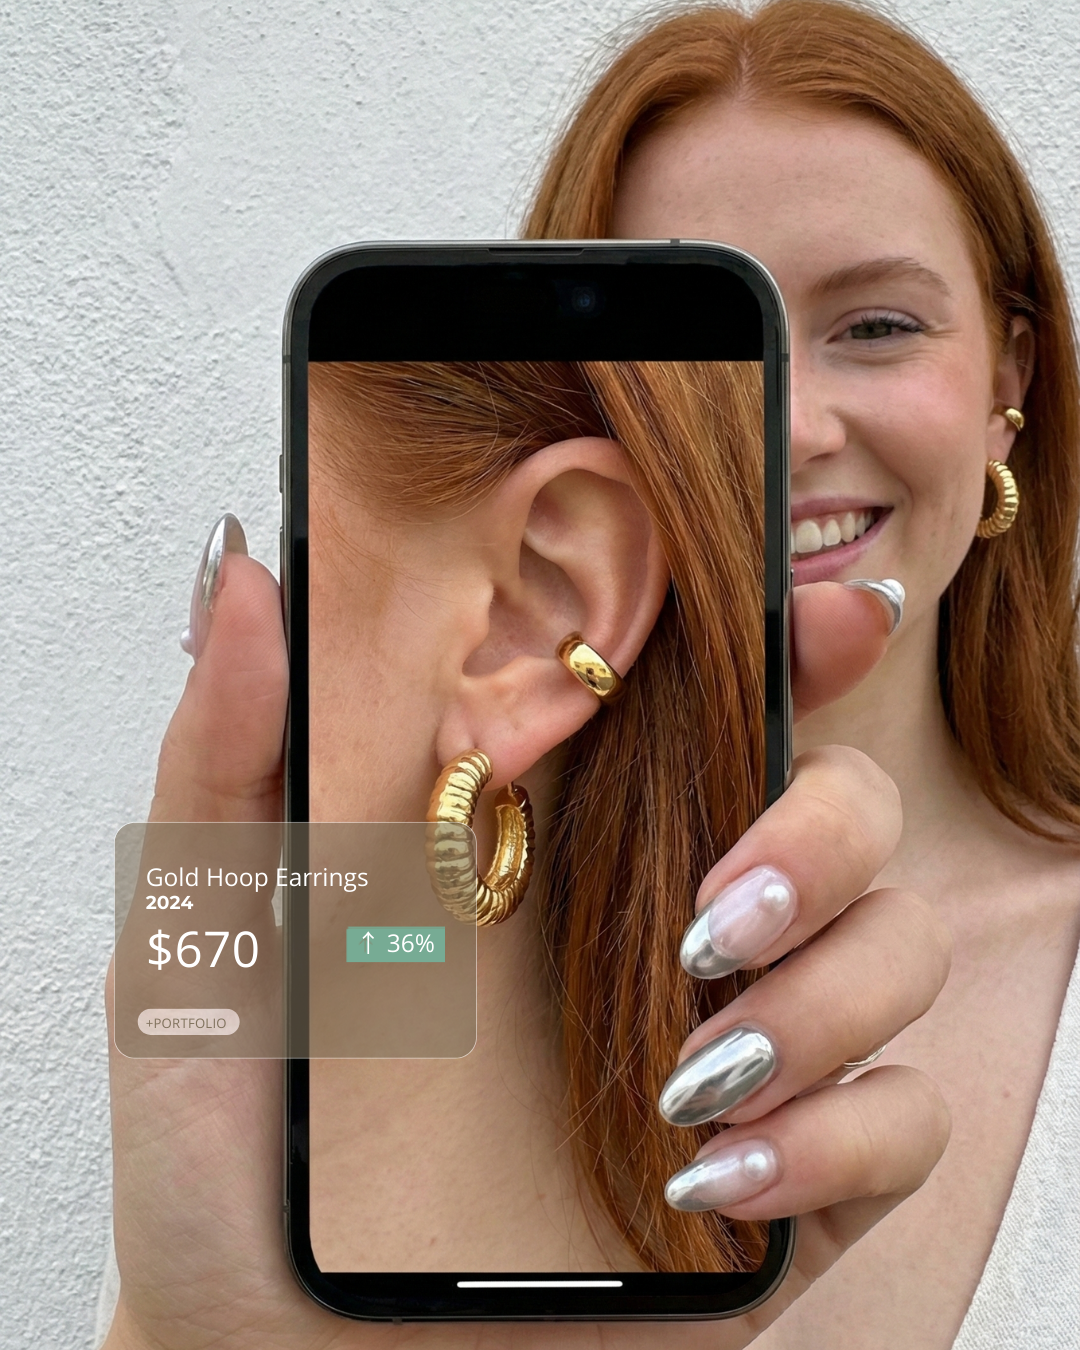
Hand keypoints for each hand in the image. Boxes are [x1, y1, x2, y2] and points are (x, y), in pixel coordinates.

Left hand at [104, 541, 942, 1348]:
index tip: (834, 620)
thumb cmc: (238, 1148)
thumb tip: (242, 568)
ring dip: (831, 994)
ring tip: (692, 1069)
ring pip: (900, 951)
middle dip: (823, 835)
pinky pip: (900, 1126)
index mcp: (557, 840)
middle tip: (715, 916)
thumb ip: (225, 756)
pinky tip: (713, 1174)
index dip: (799, 648)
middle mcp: (663, 924)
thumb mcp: (201, 944)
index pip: (716, 706)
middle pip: (850, 809)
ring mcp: (732, 1051)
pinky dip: (840, 1136)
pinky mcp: (776, 1183)